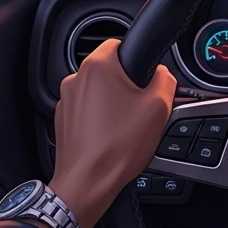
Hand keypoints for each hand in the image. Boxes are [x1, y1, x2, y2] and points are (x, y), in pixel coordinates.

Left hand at [50, 39, 175, 227]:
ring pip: (99, 91)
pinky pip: (88, 110)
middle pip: (110, 70)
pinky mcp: (62, 120)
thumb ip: (165, 80)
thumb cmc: (118, 148)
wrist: (87, 184)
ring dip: (113, 102)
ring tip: (127, 127)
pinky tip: (112, 137)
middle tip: (142, 107)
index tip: (146, 77)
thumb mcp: (158, 108)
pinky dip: (100, 118)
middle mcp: (76, 79)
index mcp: (98, 67)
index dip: (138, 58)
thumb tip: (162, 74)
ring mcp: (66, 101)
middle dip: (127, 84)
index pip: (119, 43)